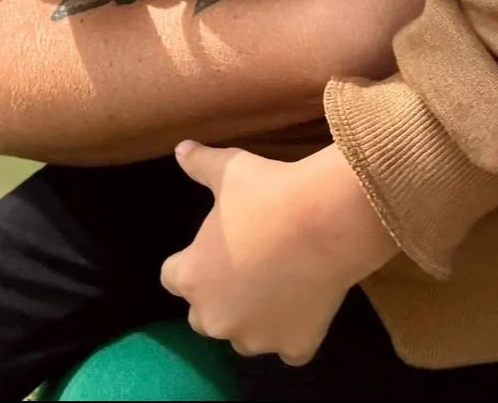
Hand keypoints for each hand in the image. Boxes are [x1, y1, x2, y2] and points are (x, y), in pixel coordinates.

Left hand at [160, 141, 395, 364]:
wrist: (325, 219)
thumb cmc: (267, 193)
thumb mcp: (229, 170)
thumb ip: (200, 163)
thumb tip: (180, 149)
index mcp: (192, 277)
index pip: (172, 277)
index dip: (189, 260)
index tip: (210, 245)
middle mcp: (216, 317)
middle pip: (204, 316)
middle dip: (217, 295)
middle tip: (243, 264)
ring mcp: (256, 336)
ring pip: (244, 336)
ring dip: (253, 317)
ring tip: (274, 283)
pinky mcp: (295, 345)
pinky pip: (289, 349)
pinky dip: (294, 332)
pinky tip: (303, 306)